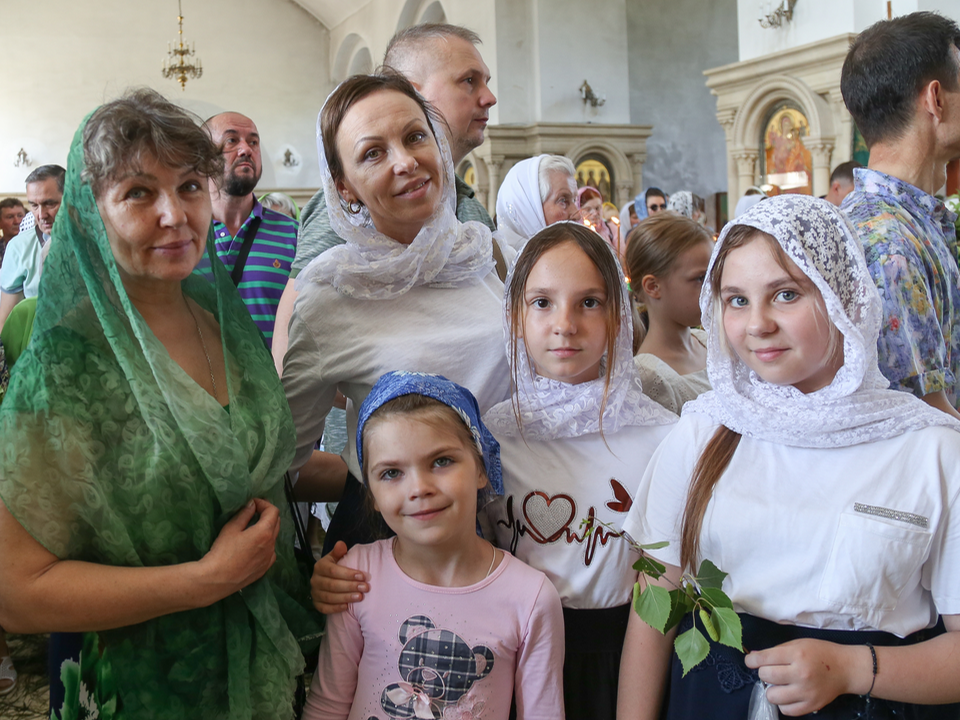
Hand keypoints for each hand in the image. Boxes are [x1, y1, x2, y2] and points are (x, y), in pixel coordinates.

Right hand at [198, 498, 280, 601]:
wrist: (217, 579)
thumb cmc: (222, 551)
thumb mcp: (231, 528)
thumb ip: (244, 514)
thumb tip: (252, 505)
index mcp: (264, 532)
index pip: (273, 511)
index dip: (264, 504)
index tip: (254, 503)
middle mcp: (271, 545)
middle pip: (276, 523)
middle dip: (267, 515)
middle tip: (254, 512)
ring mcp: (269, 558)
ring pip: (273, 538)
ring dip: (267, 530)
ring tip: (252, 529)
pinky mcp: (265, 569)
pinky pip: (270, 552)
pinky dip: (266, 545)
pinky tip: (254, 547)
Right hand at [310, 541, 368, 613]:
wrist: (323, 579)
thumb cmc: (334, 567)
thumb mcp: (335, 557)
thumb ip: (338, 551)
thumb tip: (341, 544)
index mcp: (320, 566)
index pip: (333, 570)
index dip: (348, 574)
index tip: (363, 576)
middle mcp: (315, 580)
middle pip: (332, 585)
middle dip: (350, 586)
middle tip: (365, 588)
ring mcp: (314, 593)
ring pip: (330, 597)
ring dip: (346, 597)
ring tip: (360, 597)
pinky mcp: (316, 604)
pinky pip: (324, 608)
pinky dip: (335, 608)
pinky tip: (346, 607)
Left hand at [745, 639, 867, 715]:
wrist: (846, 668)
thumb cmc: (820, 652)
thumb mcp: (798, 644)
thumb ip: (775, 650)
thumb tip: (753, 657)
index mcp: (797, 654)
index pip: (764, 659)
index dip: (752, 661)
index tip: (750, 661)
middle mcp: (801, 674)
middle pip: (765, 676)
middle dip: (764, 672)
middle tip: (772, 670)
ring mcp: (806, 692)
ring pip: (772, 696)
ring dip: (771, 689)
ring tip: (780, 684)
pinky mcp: (811, 706)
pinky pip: (786, 710)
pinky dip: (783, 703)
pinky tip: (788, 694)